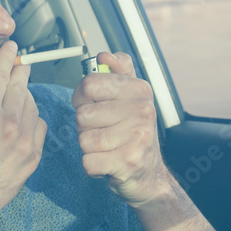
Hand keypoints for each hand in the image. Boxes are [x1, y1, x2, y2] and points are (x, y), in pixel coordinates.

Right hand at [0, 40, 47, 221]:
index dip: (6, 56)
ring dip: (24, 95)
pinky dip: (31, 118)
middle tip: (18, 64)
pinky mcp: (32, 156)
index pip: (1, 72)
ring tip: (14, 94)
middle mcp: (10, 123)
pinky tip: (18, 119)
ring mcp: (24, 141)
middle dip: (19, 71)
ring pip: (31, 104)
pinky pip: (38, 125)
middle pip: (20, 85)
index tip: (12, 47)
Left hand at [72, 51, 170, 208]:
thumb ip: (118, 71)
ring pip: (83, 139)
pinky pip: (88, 162)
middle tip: (105, 132)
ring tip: (107, 148)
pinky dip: (92, 167)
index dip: (81, 98)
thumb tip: (104, 56)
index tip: (93, 106)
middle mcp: (144, 111)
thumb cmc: (131, 133)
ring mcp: (138, 137)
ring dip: (89, 148)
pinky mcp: (128, 163)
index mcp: (140, 90)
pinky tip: (107, 164)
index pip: (89, 84)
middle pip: (83, 115)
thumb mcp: (129, 97)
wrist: (148, 175)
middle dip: (85, 128)